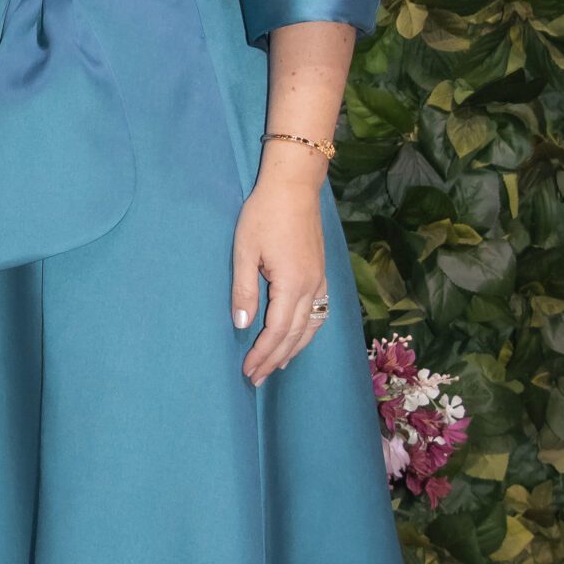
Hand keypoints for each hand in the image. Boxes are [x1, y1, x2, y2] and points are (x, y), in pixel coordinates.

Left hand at [230, 165, 328, 385]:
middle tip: (256, 378)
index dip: (262, 354)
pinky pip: (319, 312)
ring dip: (293, 349)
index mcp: (292, 283)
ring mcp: (320, 280)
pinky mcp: (321, 272)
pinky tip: (299, 337)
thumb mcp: (244, 251)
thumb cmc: (264, 213)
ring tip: (277, 366)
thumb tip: (241, 325)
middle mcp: (311, 287)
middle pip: (294, 334)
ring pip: (311, 326)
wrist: (294, 185)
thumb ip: (244, 290)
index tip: (247, 370)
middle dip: (275, 359)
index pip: (277, 331)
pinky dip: (308, 331)